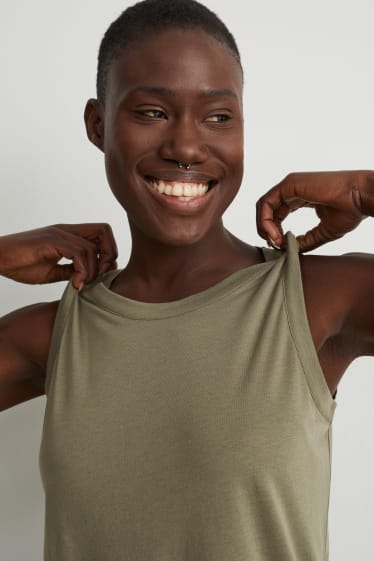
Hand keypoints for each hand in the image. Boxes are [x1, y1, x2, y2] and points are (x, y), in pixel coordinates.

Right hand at [0, 223, 117, 288]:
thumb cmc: (20, 264)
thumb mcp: (53, 272)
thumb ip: (71, 271)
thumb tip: (88, 279)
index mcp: (69, 235)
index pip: (102, 233)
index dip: (109, 252)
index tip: (101, 273)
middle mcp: (67, 230)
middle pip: (104, 231)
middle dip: (109, 255)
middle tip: (98, 277)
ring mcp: (59, 234)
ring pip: (91, 248)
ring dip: (92, 271)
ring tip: (81, 285)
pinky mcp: (50, 241)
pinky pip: (77, 254)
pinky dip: (81, 272)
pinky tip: (75, 284)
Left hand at [256, 170, 373, 251]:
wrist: (360, 198)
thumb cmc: (350, 210)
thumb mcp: (323, 231)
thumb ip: (305, 240)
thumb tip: (289, 249)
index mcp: (300, 196)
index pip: (278, 213)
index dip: (275, 232)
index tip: (282, 246)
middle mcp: (292, 189)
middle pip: (268, 210)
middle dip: (267, 230)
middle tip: (276, 245)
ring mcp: (290, 185)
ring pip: (263, 206)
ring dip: (264, 227)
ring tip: (275, 241)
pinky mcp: (289, 185)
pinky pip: (266, 203)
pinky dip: (265, 220)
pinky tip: (274, 234)